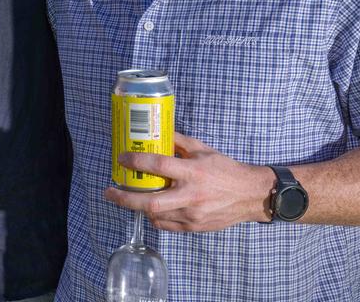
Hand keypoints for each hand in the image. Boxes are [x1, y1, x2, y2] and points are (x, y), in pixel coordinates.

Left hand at [104, 132, 274, 231]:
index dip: (136, 161)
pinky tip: (148, 208)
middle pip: (151, 202)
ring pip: (155, 215)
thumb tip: (155, 132)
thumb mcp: (202, 149)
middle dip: (125, 198)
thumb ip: (178, 141)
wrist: (249, 195)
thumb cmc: (224, 169)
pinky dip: (153, 217)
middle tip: (109, 191)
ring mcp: (192, 215)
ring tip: (126, 197)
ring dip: (137, 207)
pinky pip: (166, 225)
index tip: (121, 158)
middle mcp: (191, 195)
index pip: (158, 165)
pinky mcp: (194, 227)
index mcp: (193, 172)